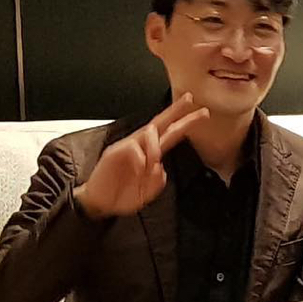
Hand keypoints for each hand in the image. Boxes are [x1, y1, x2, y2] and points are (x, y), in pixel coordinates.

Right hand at [74, 94, 208, 217]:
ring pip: (149, 133)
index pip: (170, 133)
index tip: (201, 113)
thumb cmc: (122, 195)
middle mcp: (141, 147)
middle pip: (161, 123)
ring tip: (150, 165)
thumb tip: (160, 167)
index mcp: (151, 155)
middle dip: (176, 111)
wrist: (100, 202)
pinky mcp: (114, 151)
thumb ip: (158, 181)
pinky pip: (134, 148)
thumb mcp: (148, 192)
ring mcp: (127, 147)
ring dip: (155, 149)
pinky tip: (136, 171)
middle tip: (189, 99)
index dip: (185, 123)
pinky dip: (140, 160)